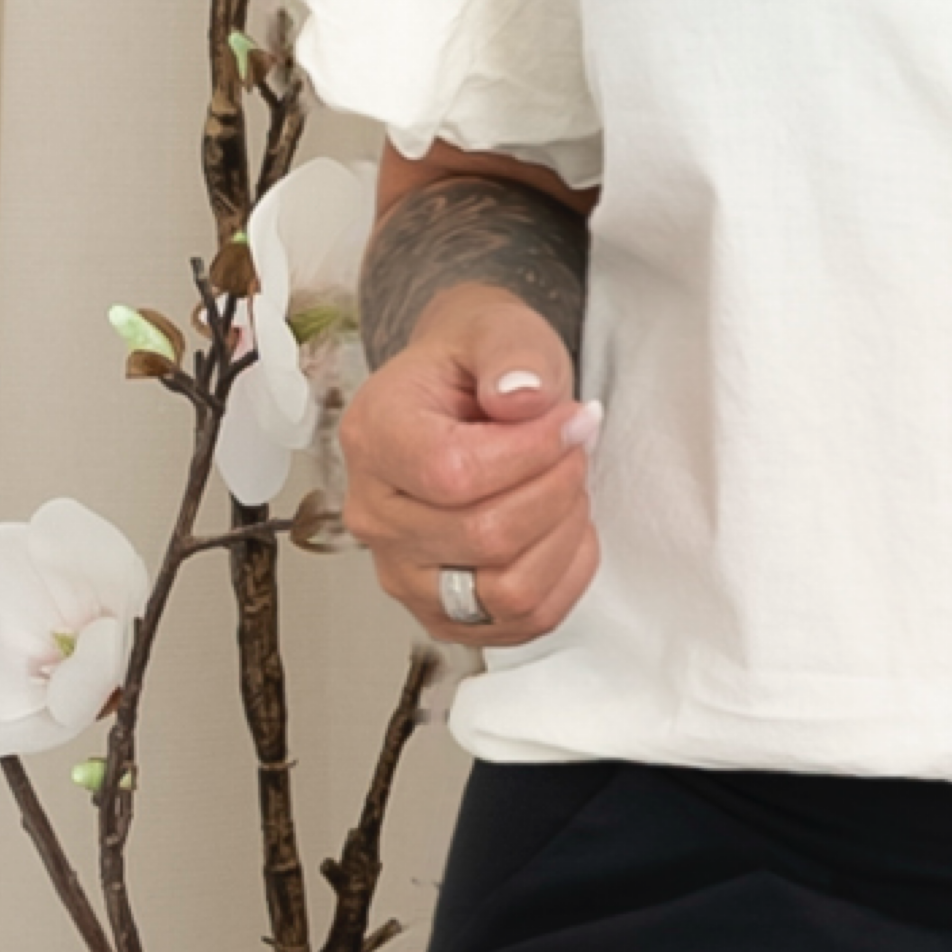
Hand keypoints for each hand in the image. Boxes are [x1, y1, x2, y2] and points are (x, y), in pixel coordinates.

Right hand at [338, 282, 601, 649]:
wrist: (462, 396)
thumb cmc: (475, 368)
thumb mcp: (499, 329)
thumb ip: (512, 353)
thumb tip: (523, 397)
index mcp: (374, 437)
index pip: (452, 474)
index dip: (532, 453)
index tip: (574, 420)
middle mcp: (374, 514)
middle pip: (485, 536)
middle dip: (557, 487)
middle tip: (577, 447)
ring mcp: (403, 572)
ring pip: (506, 591)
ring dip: (563, 535)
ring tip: (568, 485)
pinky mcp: (442, 611)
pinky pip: (524, 621)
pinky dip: (565, 575)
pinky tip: (564, 526)